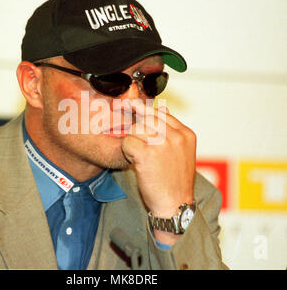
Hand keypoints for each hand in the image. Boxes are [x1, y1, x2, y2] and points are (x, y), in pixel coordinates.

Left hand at [121, 101, 195, 221]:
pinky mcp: (147, 154)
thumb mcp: (182, 152)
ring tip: (139, 156)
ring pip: (136, 128)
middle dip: (138, 126)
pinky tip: (135, 161)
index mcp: (186, 134)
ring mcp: (162, 144)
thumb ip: (173, 131)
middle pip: (148, 117)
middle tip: (134, 137)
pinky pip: (128, 141)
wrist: (174, 205)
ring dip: (133, 141)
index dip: (147, 113)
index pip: (162, 112)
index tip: (134, 111)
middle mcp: (176, 136)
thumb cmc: (176, 181)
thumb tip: (162, 109)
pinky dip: (127, 151)